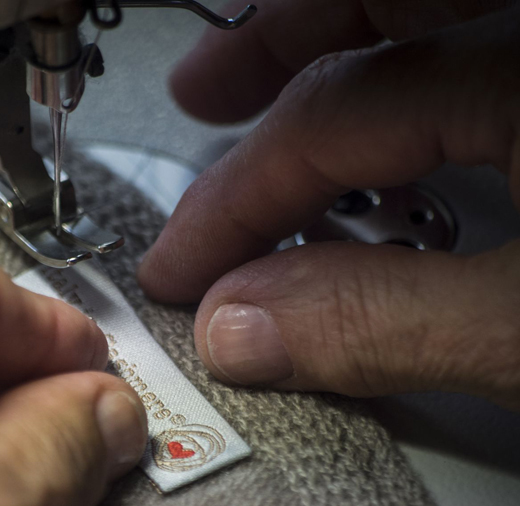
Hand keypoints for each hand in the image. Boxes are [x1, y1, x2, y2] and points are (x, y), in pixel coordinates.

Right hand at [137, 0, 519, 408]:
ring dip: (335, 50)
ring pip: (421, 14)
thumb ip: (382, 323)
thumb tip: (243, 327)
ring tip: (274, 93)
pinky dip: (408, 78)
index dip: (234, 199)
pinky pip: (470, 55)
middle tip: (200, 96)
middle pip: (369, 10)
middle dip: (268, 50)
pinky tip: (391, 136)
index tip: (181, 268)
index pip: (327, 120)